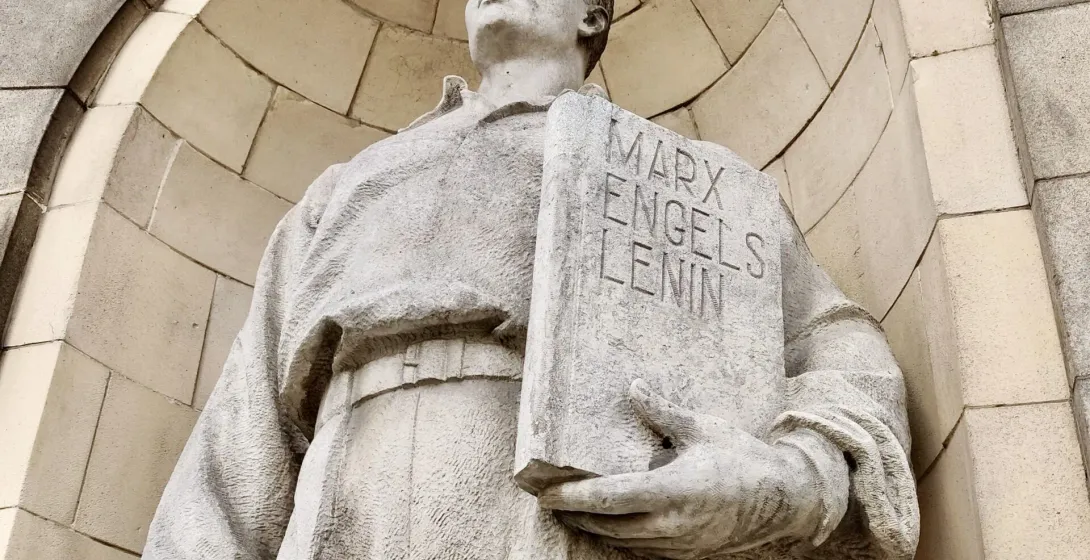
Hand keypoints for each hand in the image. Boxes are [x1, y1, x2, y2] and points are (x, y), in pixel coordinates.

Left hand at [538, 380, 828, 558]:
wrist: (783, 500)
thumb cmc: (743, 459)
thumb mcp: (704, 429)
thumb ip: (663, 413)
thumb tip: (633, 388)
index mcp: (674, 491)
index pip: (611, 498)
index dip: (574, 496)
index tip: (547, 490)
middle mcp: (672, 524)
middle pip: (607, 525)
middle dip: (573, 513)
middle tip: (546, 497)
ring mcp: (678, 544)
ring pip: (621, 541)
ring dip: (593, 526)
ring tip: (568, 509)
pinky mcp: (685, 553)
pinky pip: (640, 547)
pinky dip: (618, 535)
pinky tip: (607, 520)